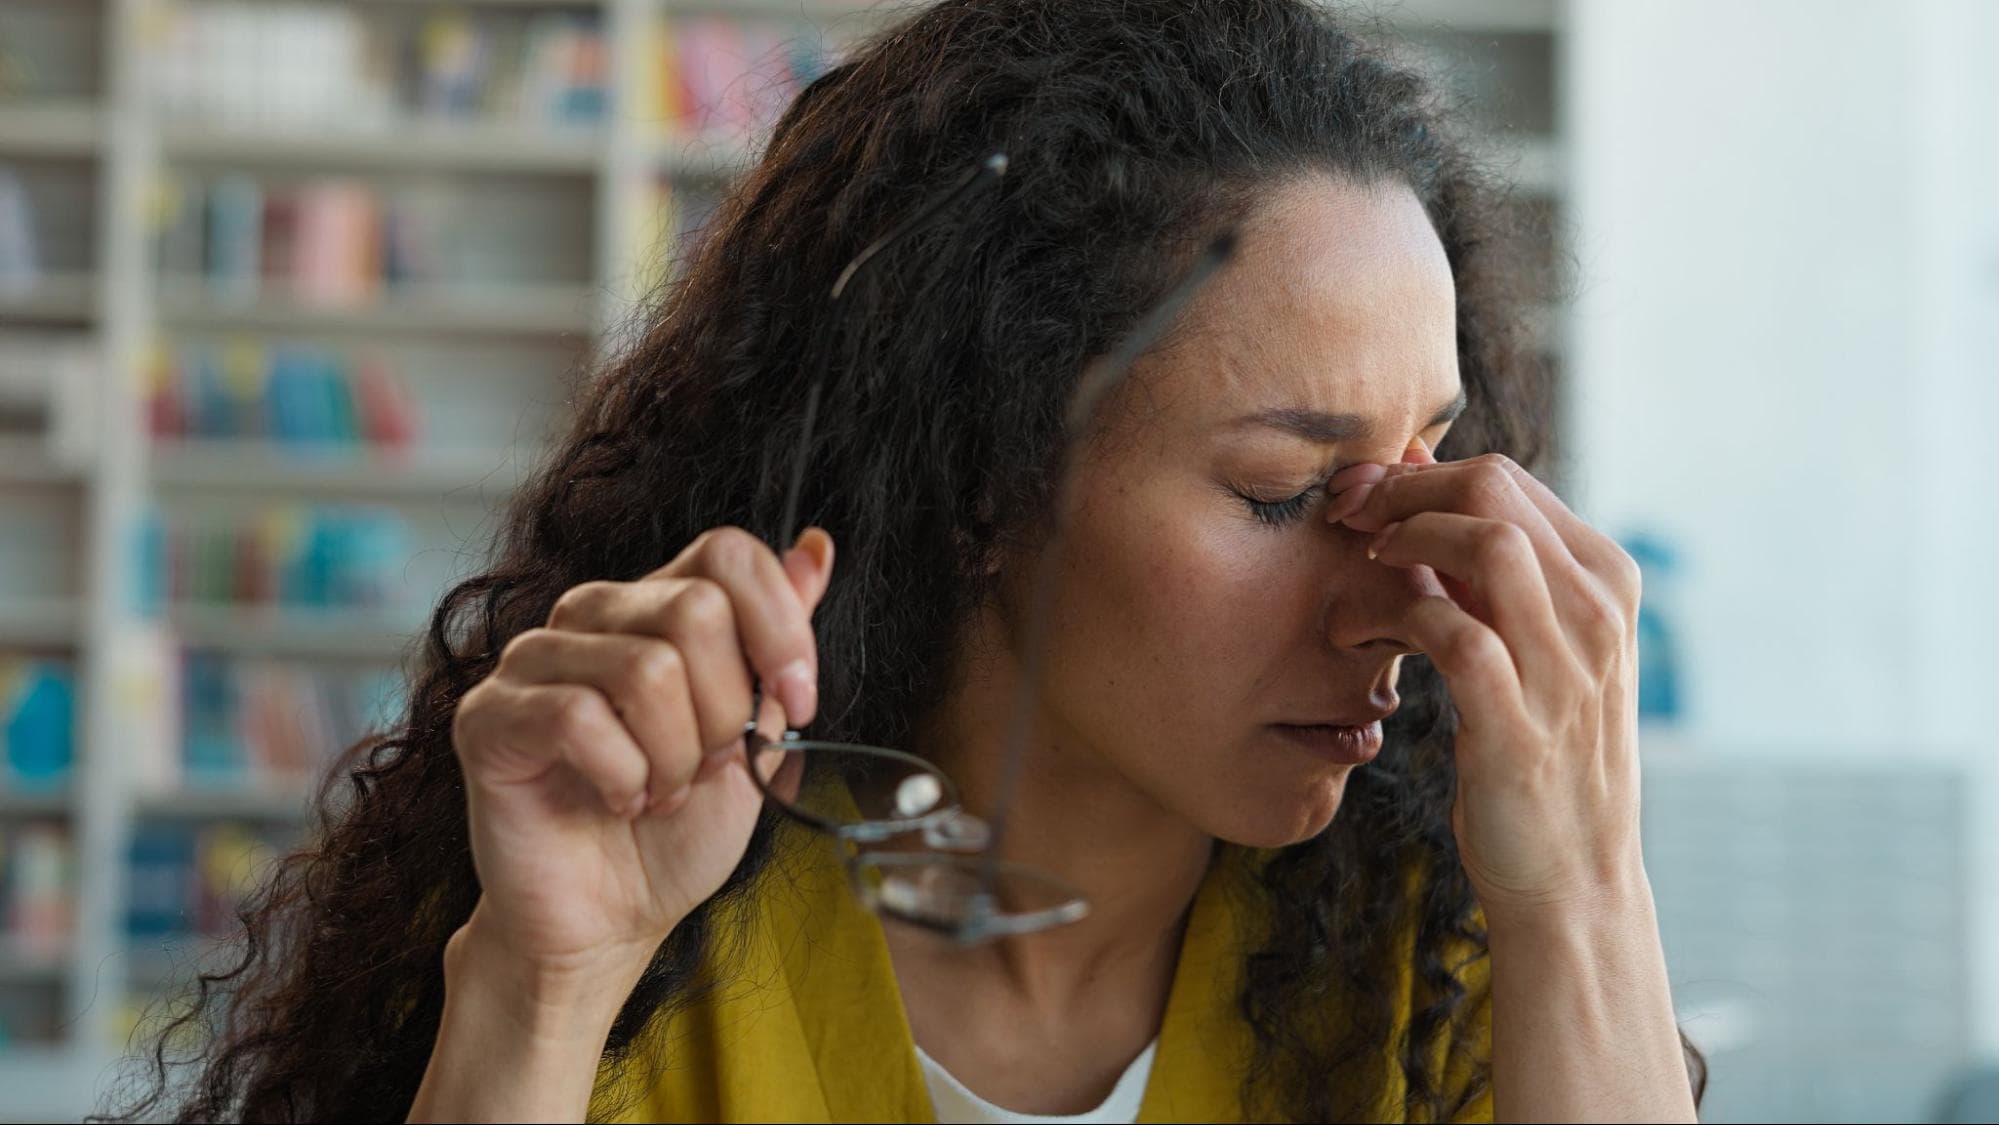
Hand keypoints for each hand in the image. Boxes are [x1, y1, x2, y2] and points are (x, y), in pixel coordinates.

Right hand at [449, 526, 833, 982]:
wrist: (608, 922)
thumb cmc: (675, 835)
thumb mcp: (756, 739)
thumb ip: (777, 647)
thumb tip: (815, 550)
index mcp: (657, 608)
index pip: (728, 554)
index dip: (780, 626)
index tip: (798, 704)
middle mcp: (592, 615)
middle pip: (694, 609)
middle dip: (725, 712)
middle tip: (705, 769)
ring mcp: (534, 659)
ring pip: (644, 669)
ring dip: (675, 757)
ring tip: (660, 792)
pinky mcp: (489, 715)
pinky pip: (579, 718)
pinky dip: (623, 777)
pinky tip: (618, 800)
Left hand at [1327, 453, 1645, 918]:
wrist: (1571, 875)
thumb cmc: (1534, 746)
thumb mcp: (1526, 640)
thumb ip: (1483, 560)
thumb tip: (1411, 463)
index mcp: (1604, 580)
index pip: (1505, 480)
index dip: (1416, 475)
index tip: (1358, 499)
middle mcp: (1598, 612)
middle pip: (1492, 491)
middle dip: (1399, 492)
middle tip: (1343, 521)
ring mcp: (1568, 668)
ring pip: (1485, 545)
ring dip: (1401, 543)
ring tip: (1357, 573)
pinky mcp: (1520, 724)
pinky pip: (1454, 632)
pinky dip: (1395, 615)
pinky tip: (1356, 635)